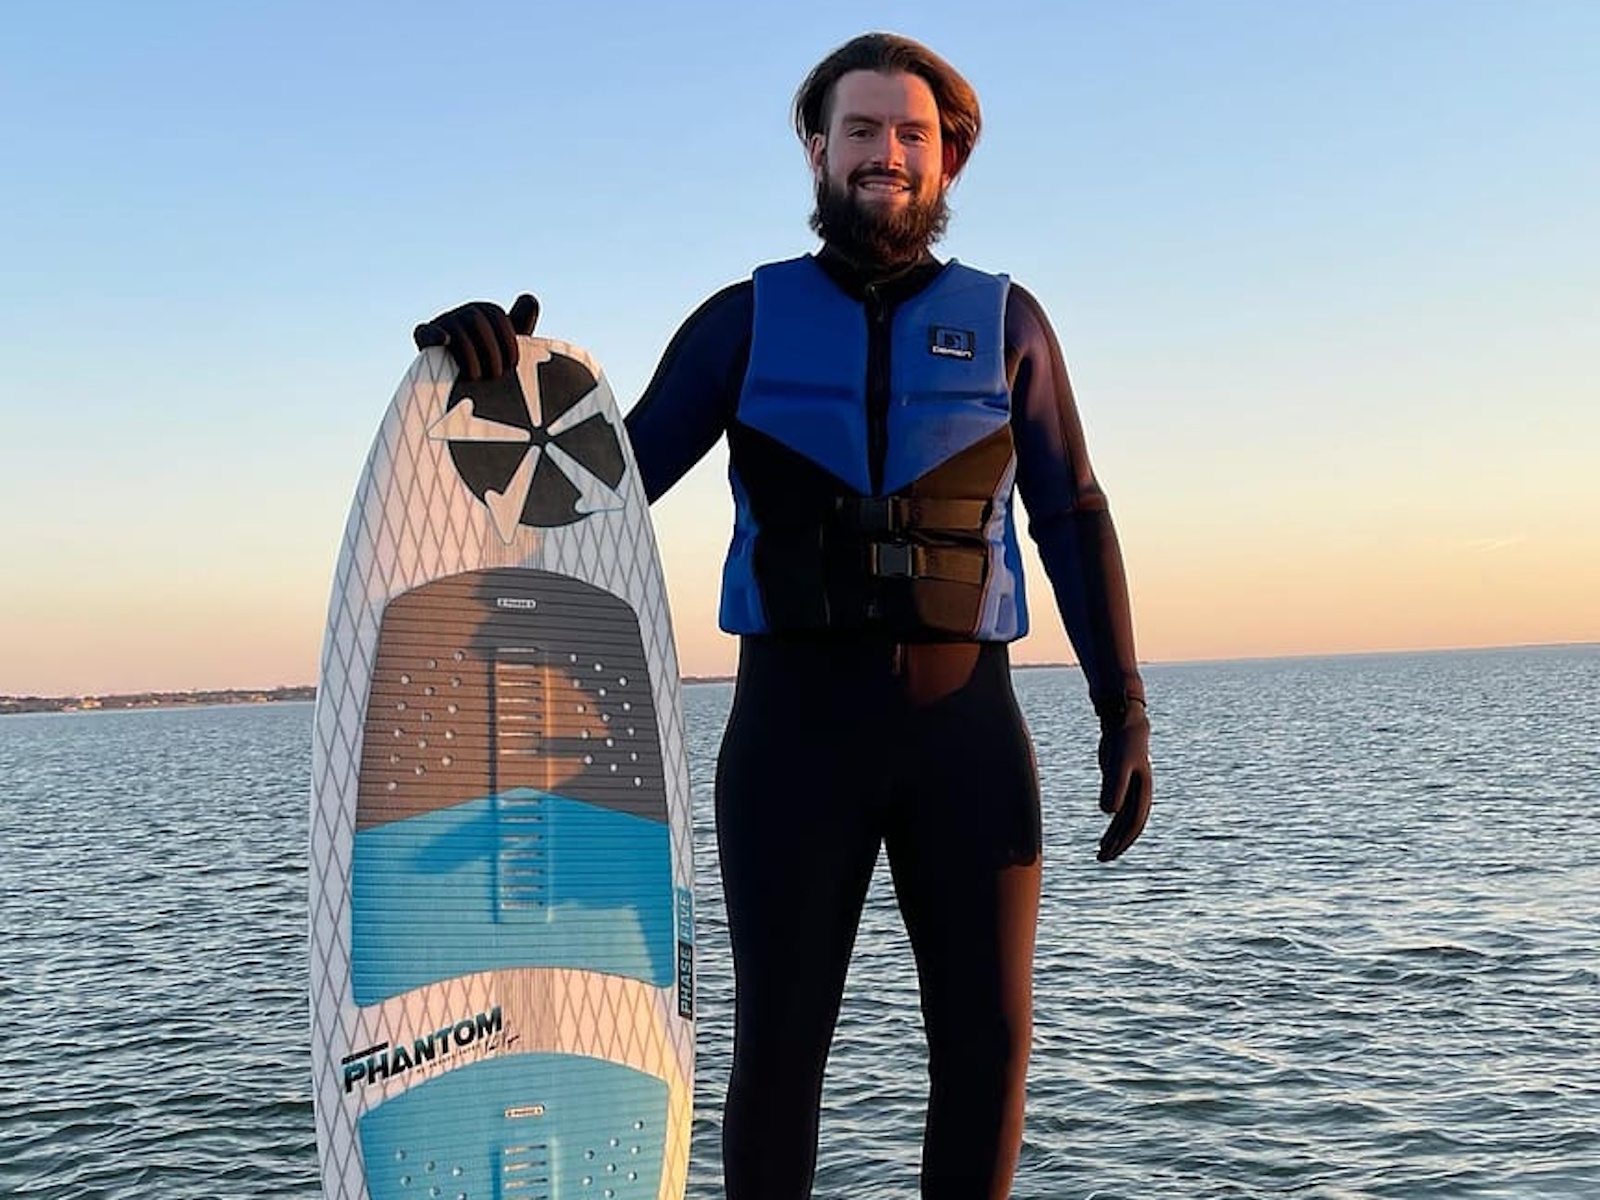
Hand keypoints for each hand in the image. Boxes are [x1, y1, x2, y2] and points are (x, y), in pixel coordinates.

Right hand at [412, 293, 539, 379]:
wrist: (466, 390)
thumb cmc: (491, 366)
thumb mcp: (507, 346)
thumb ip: (521, 323)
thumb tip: (530, 298)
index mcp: (484, 313)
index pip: (496, 315)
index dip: (507, 340)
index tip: (513, 364)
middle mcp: (463, 314)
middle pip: (476, 320)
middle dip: (490, 350)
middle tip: (496, 375)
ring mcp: (442, 324)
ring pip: (455, 330)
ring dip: (469, 355)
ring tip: (476, 377)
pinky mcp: (423, 339)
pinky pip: (424, 331)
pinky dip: (433, 334)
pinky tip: (444, 340)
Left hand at [1095, 698, 1150, 861]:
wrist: (1123, 724)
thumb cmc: (1123, 744)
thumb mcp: (1118, 766)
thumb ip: (1115, 787)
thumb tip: (1109, 814)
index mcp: (1143, 793)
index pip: (1134, 823)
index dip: (1122, 840)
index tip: (1109, 853)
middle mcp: (1140, 795)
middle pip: (1130, 826)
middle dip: (1117, 844)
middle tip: (1101, 859)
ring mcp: (1131, 791)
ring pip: (1123, 820)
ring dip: (1114, 836)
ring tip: (1101, 852)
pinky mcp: (1120, 785)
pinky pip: (1118, 809)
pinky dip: (1111, 823)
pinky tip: (1105, 832)